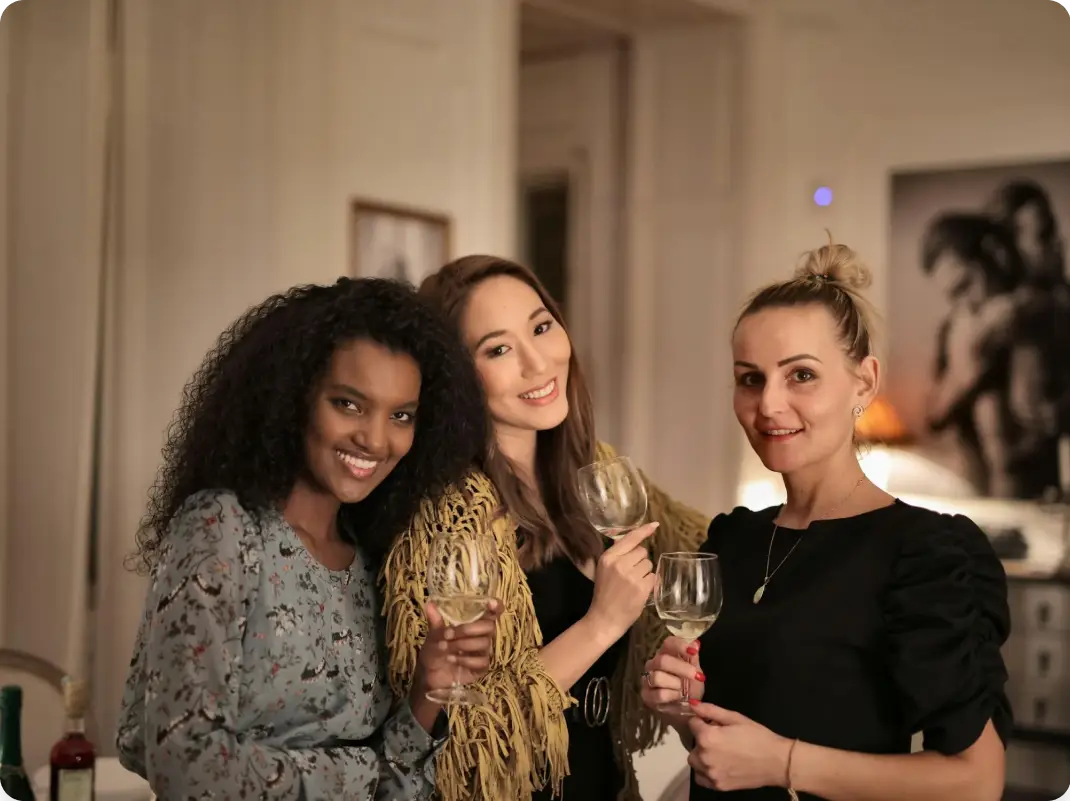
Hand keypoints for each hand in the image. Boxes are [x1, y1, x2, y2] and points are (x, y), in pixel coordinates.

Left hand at [414, 598, 500, 694]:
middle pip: (489, 626)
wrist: (429, 673)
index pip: (492, 612)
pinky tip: (452, 659)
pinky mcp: (481, 667)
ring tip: (444, 647)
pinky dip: (465, 659)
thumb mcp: (434, 634)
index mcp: (474, 623)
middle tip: (448, 634)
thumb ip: (435, 620)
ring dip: (462, 644)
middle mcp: (481, 635)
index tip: (490, 603)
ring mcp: (482, 652)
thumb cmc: (435, 649)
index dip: (496, 606)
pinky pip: (482, 661)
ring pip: (484, 643)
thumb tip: (430, 604)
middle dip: (468, 629)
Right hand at [584, 523, 657, 638]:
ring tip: (633, 585)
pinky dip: (649, 584)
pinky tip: (639, 591)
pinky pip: (653, 577)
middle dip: (640, 561)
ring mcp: (631, 576)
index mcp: (608, 557)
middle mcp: (619, 563)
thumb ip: (617, 556)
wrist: (604, 619)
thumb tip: (633, 542)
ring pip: (649, 565)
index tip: (655, 525)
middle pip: (642, 552)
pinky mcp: (641, 587)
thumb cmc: (604, 594)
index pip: (629, 538)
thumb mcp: (604, 570)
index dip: (644, 531)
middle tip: (631, 575)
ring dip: (645, 573)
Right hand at [640, 636, 704, 726]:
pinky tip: (679, 697)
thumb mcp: (696, 672)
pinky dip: (672, 696)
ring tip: (684, 690)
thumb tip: (695, 644)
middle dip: (681, 668)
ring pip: (657, 677)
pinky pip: (658, 694)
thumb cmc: (690, 686)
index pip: (668, 643)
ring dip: (675, 685)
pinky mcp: (646, 695)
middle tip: (697, 676)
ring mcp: (648, 679)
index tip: (693, 652)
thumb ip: (693, 658)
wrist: (687, 708)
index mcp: (666, 653)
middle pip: (662, 661)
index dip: (680, 646)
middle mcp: (654, 663)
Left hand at [687, 703, 793, 791]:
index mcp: (707, 737)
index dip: (702, 721)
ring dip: (702, 755)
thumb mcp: (735, 718)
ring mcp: (710, 773)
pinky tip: (718, 766)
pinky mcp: (717, 786)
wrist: (776, 762)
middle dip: (702, 738)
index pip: (692, 724)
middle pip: (692, 743)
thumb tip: (692, 704)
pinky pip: (700, 777)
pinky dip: (704, 771)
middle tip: (720, 739)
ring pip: (695, 761)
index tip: (713, 723)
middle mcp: (704, 756)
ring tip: (719, 753)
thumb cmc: (757, 736)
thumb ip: (711, 710)